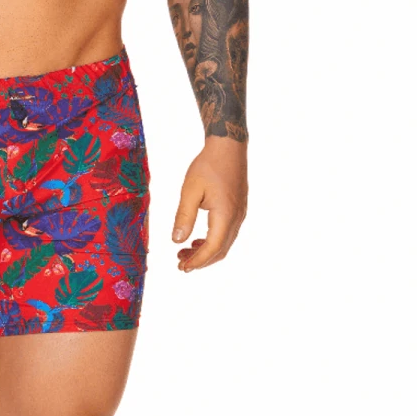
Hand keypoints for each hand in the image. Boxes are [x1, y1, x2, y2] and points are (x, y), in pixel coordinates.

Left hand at [172, 136, 247, 271]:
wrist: (228, 147)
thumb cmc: (208, 166)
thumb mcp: (190, 191)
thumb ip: (184, 217)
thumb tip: (176, 241)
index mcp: (225, 215)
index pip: (212, 248)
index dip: (197, 261)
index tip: (182, 268)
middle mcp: (236, 218)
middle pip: (220, 250)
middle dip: (201, 261)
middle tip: (181, 264)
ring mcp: (240, 214)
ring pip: (225, 243)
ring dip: (206, 252)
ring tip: (185, 252)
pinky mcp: (238, 209)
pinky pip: (227, 233)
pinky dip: (213, 242)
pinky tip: (198, 240)